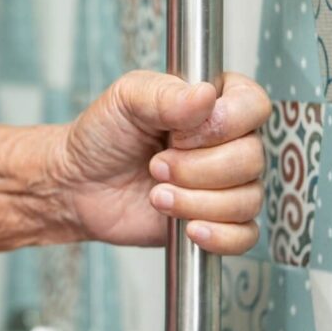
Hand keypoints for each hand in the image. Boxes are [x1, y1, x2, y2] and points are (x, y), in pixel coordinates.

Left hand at [56, 70, 270, 254]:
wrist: (78, 185)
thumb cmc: (103, 135)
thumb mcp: (126, 99)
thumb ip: (166, 94)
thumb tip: (207, 95)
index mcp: (215, 102)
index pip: (254, 106)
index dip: (222, 125)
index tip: (179, 134)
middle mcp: (229, 142)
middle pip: (251, 158)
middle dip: (197, 168)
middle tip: (156, 165)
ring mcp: (226, 184)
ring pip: (246, 198)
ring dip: (195, 201)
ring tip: (156, 194)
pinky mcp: (217, 221)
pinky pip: (245, 235)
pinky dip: (219, 235)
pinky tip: (189, 228)